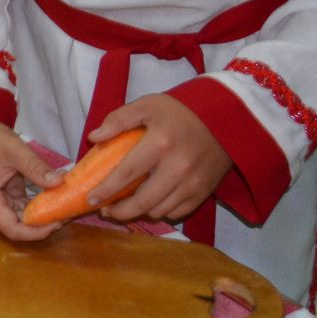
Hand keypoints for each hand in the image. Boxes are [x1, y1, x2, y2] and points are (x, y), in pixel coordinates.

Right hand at [0, 121, 63, 241]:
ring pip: (22, 222)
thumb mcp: (15, 150)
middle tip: (69, 212)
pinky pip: (22, 211)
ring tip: (66, 206)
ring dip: (43, 216)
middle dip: (44, 224)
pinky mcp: (2, 201)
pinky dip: (38, 207)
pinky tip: (55, 199)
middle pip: (18, 229)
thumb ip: (36, 167)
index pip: (13, 230)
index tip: (60, 221)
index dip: (38, 232)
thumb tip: (60, 183)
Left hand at [86, 94, 232, 223]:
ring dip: (138, 212)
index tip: (90, 199)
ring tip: (123, 207)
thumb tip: (94, 137)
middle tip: (104, 210)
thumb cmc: (181, 110)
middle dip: (119, 211)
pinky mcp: (204, 192)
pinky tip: (149, 203)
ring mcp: (194, 183)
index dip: (106, 190)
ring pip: (159, 210)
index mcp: (161, 143)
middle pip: (143, 201)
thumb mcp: (147, 105)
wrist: (226, 117)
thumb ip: (118, 120)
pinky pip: (177, 212)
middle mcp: (179, 167)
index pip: (127, 173)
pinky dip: (160, 211)